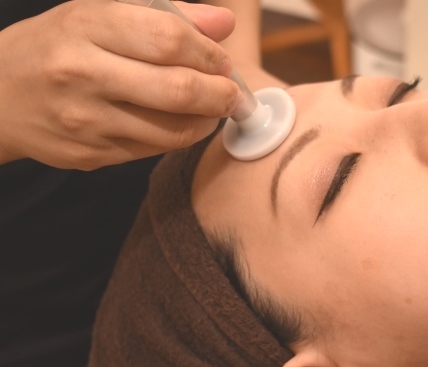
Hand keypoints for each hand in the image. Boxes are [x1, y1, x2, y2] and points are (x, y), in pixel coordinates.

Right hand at [0, 0, 239, 169]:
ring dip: (205, 121)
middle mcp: (82, 73)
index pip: (169, 38)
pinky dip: (178, 137)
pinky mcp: (90, 154)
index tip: (223, 61)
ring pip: (171, 129)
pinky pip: (153, 150)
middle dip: (220, 94)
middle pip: (178, 89)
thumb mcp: (100, 13)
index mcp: (85, 26)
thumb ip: (167, 13)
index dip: (210, 53)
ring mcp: (85, 120)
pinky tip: (180, 123)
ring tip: (211, 109)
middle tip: (233, 94)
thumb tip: (224, 22)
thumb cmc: (58, 47)